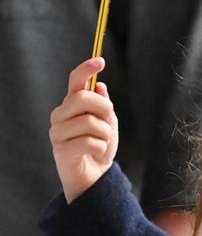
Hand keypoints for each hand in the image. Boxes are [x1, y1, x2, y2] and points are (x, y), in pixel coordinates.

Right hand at [49, 57, 118, 202]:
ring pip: (89, 122)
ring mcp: (57, 132)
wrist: (93, 174)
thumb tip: (100, 86)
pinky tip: (97, 151)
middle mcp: (60, 115)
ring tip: (102, 140)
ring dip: (105, 133)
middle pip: (83, 98)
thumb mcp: (107, 122)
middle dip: (104, 108)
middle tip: (109, 120)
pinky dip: (101, 147)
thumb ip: (103, 105)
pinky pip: (90, 141)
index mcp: (72, 104)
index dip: (86, 69)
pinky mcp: (60, 150)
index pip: (75, 81)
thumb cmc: (99, 145)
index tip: (100, 61)